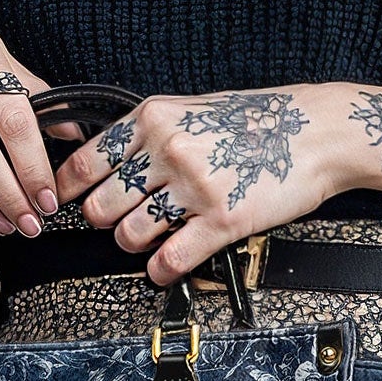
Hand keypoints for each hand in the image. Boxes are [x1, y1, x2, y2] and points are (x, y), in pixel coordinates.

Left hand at [52, 83, 357, 284]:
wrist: (317, 131)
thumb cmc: (259, 120)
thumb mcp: (193, 109)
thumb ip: (150, 133)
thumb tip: (108, 163)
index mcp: (154, 119)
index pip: (85, 163)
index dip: (67, 192)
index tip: (64, 206)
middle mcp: (169, 150)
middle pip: (101, 206)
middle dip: (103, 223)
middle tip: (117, 224)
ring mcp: (195, 186)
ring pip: (129, 236)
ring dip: (133, 248)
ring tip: (148, 242)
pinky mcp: (223, 220)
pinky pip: (170, 259)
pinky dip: (160, 271)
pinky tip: (164, 268)